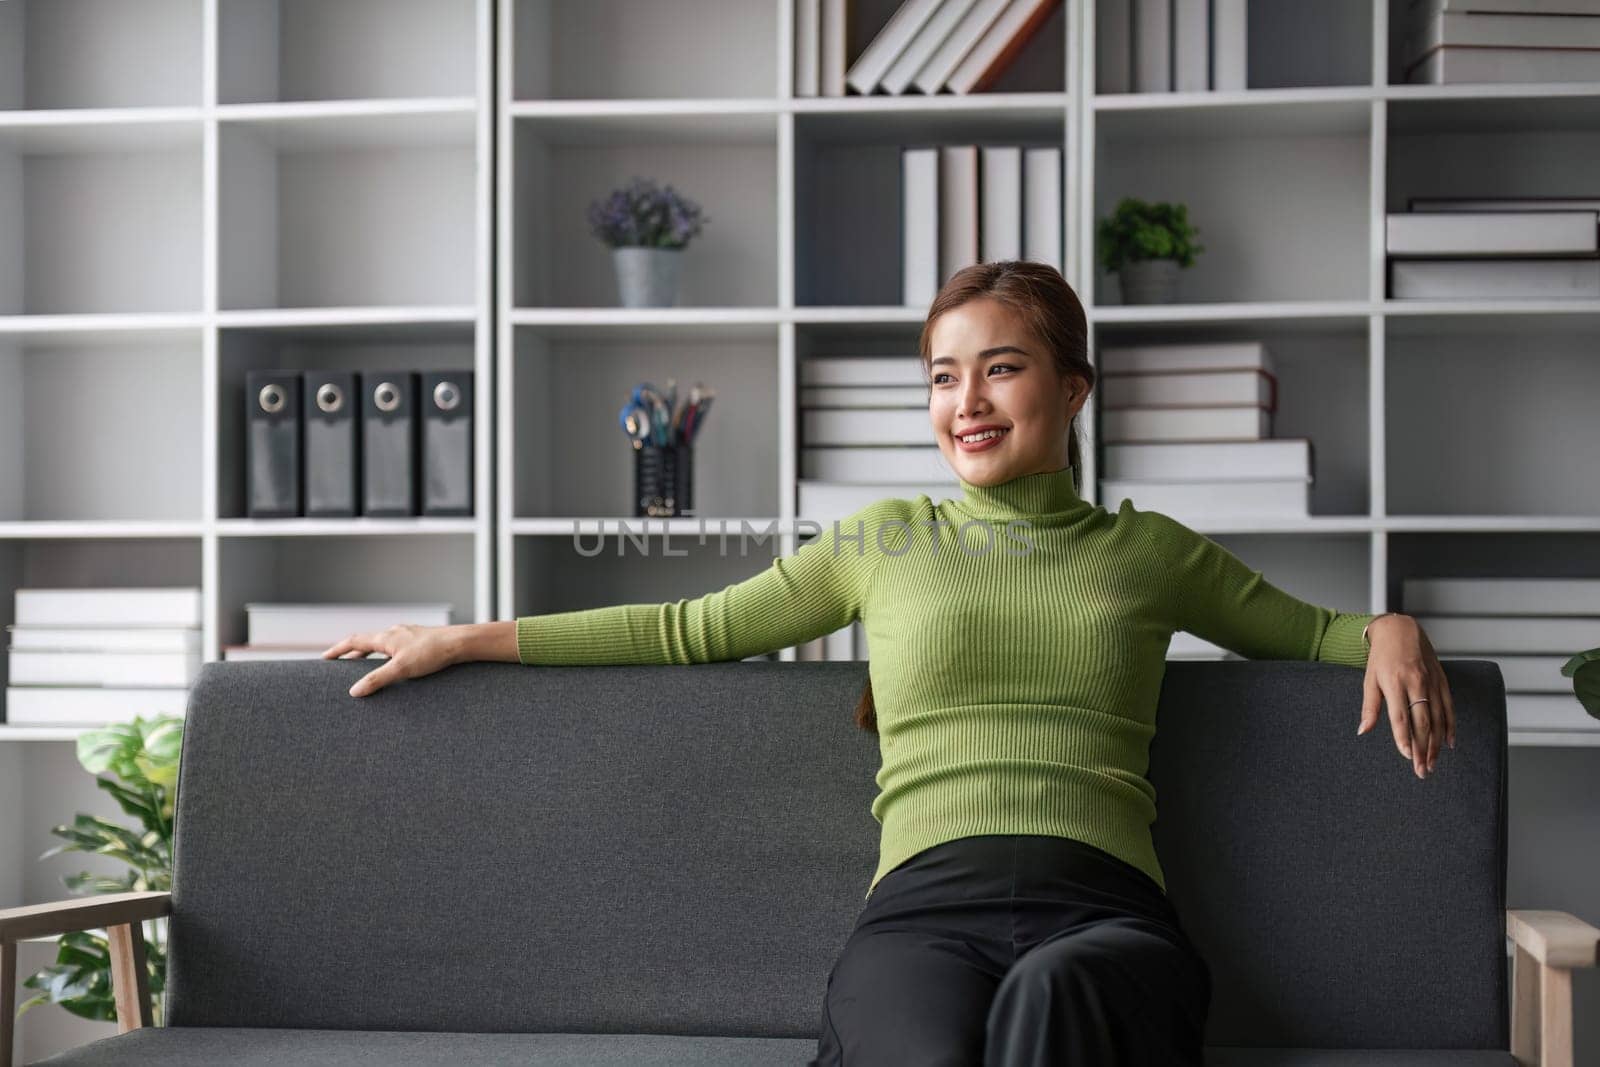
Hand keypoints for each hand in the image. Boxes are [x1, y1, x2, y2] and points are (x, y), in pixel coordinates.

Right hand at [321, 624, 461, 697]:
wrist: (460, 643)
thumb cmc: (431, 654)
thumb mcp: (401, 669)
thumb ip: (377, 679)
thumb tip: (354, 691)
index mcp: (385, 637)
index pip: (354, 641)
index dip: (338, 650)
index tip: (325, 658)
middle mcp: (394, 632)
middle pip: (367, 642)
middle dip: (353, 653)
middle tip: (341, 663)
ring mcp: (408, 634)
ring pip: (383, 643)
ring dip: (371, 653)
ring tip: (364, 665)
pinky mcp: (420, 639)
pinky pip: (397, 645)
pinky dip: (388, 653)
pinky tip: (396, 661)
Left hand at [1356, 614, 1455, 779]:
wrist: (1402, 630)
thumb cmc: (1381, 658)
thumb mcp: (1369, 679)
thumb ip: (1369, 707)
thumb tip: (1363, 731)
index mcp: (1395, 682)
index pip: (1401, 717)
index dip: (1404, 738)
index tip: (1406, 757)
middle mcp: (1416, 683)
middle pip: (1422, 722)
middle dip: (1422, 749)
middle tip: (1422, 771)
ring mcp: (1432, 682)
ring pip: (1438, 719)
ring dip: (1436, 744)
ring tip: (1432, 764)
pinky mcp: (1443, 681)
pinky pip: (1449, 708)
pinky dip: (1450, 727)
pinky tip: (1449, 744)